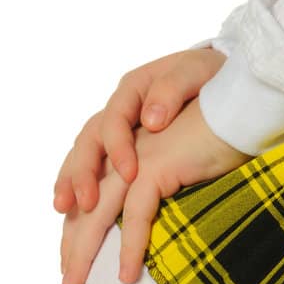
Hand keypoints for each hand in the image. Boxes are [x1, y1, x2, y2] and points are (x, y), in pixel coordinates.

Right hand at [53, 45, 227, 215]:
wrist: (219, 75)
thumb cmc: (209, 73)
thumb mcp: (196, 71)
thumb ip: (172, 89)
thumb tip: (150, 120)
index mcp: (134, 88)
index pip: (115, 120)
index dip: (118, 148)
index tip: (131, 175)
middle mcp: (120, 109)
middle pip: (90, 139)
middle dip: (84, 172)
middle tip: (85, 203)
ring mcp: (119, 128)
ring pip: (84, 153)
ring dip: (72, 181)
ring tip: (65, 209)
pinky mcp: (124, 146)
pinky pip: (96, 165)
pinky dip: (82, 185)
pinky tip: (75, 211)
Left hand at [59, 96, 252, 283]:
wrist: (245, 102)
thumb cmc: (221, 128)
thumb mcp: (183, 156)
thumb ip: (162, 177)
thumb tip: (151, 217)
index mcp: (127, 139)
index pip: (87, 181)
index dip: (76, 216)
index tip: (69, 249)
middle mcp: (125, 145)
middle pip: (85, 198)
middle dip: (72, 240)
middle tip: (68, 280)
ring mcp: (138, 154)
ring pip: (99, 209)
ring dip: (86, 250)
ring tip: (76, 283)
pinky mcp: (158, 164)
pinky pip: (136, 214)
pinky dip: (131, 247)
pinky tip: (127, 275)